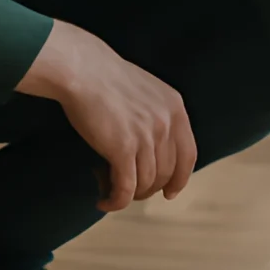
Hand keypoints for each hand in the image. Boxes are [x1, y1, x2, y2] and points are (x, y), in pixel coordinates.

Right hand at [16, 19, 197, 211]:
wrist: (81, 69)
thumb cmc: (105, 76)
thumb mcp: (146, 89)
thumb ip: (156, 114)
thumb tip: (153, 146)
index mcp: (175, 107)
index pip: (188, 155)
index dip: (180, 179)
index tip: (170, 192)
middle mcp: (166, 123)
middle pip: (167, 173)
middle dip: (149, 189)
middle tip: (131, 192)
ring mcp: (147, 137)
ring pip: (146, 183)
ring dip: (130, 195)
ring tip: (113, 194)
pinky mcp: (123, 149)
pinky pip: (125, 187)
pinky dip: (116, 200)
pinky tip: (103, 201)